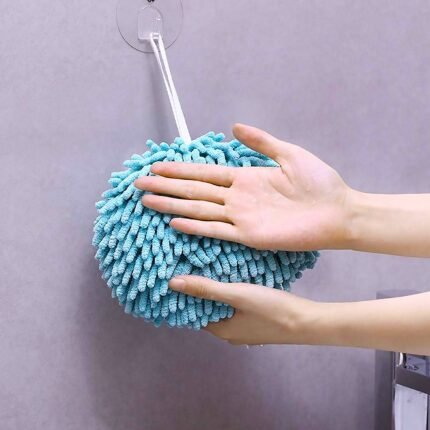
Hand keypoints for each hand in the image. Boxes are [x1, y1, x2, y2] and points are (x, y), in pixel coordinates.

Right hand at [135, 124, 351, 250]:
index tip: (157, 166)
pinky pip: (217, 230)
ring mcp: (240, 218)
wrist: (337, 210)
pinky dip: (196, 227)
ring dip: (173, 205)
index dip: (180, 170)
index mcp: (244, 178)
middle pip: (194, 190)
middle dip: (167, 187)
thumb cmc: (318, 182)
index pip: (204, 173)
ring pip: (199, 209)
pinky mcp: (249, 236)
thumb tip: (234, 127)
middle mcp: (236, 198)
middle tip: (139, 183)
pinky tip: (175, 222)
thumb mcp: (289, 154)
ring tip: (149, 201)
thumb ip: (261, 142)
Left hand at [169, 276, 319, 344]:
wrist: (306, 321)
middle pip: (209, 310)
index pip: (194, 312)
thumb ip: (206, 289)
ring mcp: (245, 330)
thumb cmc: (271, 309)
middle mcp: (231, 333)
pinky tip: (236, 280)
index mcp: (221, 330)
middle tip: (196, 267)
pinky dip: (232, 295)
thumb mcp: (236, 295)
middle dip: (203, 291)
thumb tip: (173, 283)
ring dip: (218, 292)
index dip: (186, 295)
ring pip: (224, 308)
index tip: (180, 275)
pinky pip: (238, 308)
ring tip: (213, 269)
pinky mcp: (257, 323)